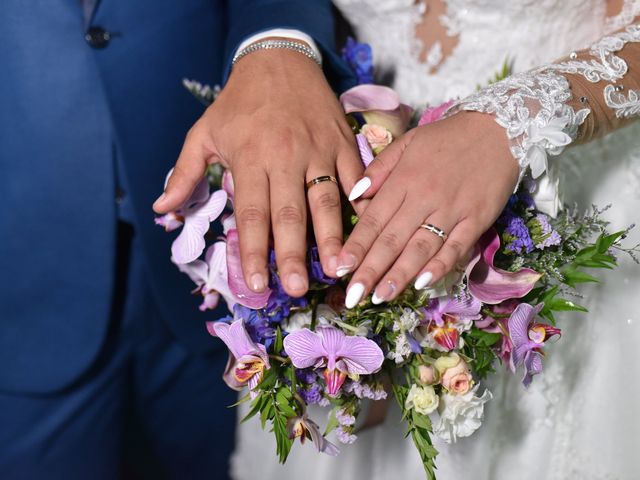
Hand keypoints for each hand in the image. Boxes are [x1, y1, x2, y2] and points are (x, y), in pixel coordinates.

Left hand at [153, 42, 362, 296]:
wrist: (279, 59)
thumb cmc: (239, 101)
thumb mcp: (204, 131)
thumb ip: (185, 172)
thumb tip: (161, 209)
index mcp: (250, 158)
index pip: (252, 213)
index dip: (254, 251)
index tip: (255, 283)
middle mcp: (285, 158)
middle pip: (290, 213)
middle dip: (293, 254)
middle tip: (296, 289)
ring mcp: (318, 150)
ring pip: (327, 200)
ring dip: (332, 237)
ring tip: (337, 268)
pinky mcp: (342, 143)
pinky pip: (355, 177)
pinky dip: (361, 202)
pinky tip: (366, 228)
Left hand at [337, 111, 519, 307]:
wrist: (499, 128)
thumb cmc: (447, 137)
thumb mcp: (408, 142)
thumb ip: (379, 169)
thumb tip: (353, 195)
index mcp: (403, 180)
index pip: (373, 219)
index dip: (355, 246)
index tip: (339, 268)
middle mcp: (424, 197)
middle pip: (392, 239)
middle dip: (370, 270)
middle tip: (353, 296)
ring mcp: (452, 210)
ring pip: (420, 248)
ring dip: (399, 274)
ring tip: (381, 297)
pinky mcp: (477, 220)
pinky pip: (456, 247)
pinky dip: (440, 265)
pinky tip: (423, 284)